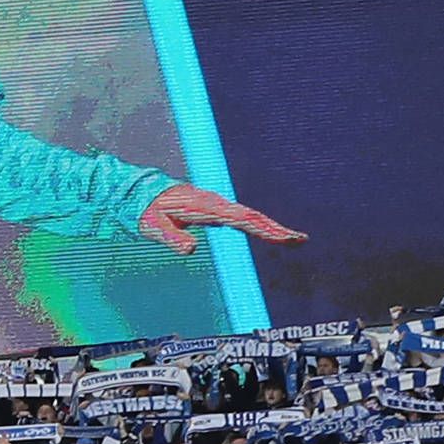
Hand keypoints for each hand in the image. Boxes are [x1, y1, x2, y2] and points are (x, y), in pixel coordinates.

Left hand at [138, 186, 305, 254]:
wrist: (143, 194)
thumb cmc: (147, 212)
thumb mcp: (154, 227)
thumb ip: (171, 238)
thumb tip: (190, 249)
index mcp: (205, 207)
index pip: (240, 218)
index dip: (263, 228)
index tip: (283, 237)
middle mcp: (216, 204)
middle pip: (252, 216)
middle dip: (276, 228)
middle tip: (300, 240)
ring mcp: (218, 206)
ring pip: (250, 217)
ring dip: (272, 227)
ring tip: (295, 240)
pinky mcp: (216, 211)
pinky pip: (242, 218)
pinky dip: (259, 226)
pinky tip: (270, 234)